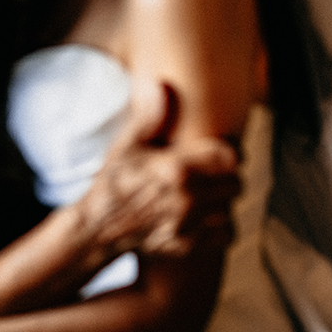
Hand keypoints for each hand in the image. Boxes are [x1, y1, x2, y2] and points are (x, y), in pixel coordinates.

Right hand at [86, 82, 240, 258]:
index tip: (226, 153)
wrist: (96, 229)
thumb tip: (160, 85)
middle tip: (218, 176)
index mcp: (176, 168)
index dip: (233, 153)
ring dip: (226, 204)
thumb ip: (148, 117)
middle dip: (229, 178)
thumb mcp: (126, 145)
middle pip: (236, 184)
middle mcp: (187, 197)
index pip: (229, 157)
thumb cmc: (113, 183)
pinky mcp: (187, 246)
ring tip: (212, 198)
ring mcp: (188, 225)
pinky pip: (225, 236)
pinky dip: (222, 229)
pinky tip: (209, 220)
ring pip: (232, 210)